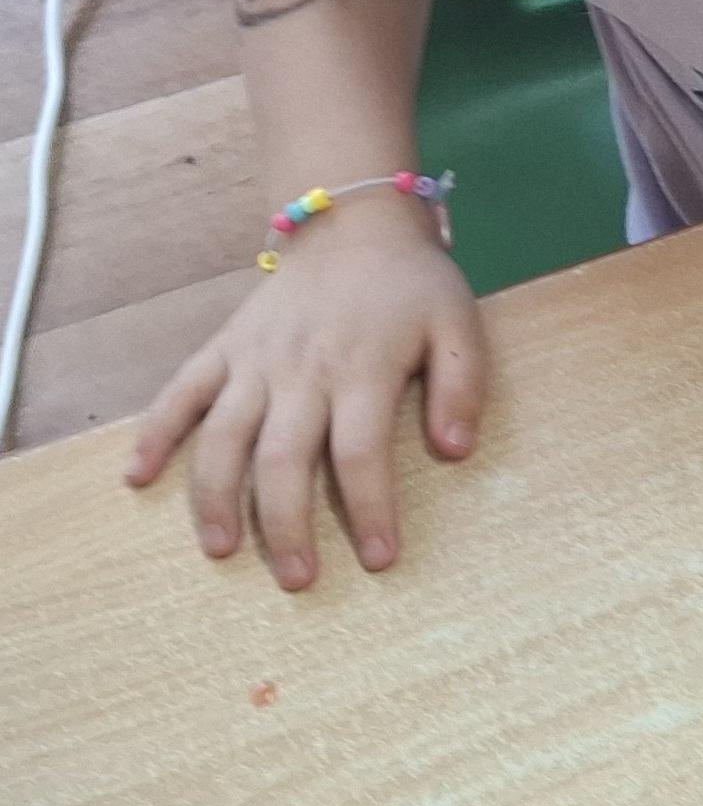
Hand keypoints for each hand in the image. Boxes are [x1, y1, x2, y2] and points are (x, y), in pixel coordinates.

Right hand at [124, 210, 486, 590]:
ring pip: (222, 438)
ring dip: (215, 498)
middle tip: (298, 580)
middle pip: (283, 460)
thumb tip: (455, 451)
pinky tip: (135, 479)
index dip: (370, 510)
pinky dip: (152, 434)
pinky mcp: (222, 349)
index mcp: (362, 370)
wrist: (354, 225)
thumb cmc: (413, 285)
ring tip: (221, 550)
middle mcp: (300, 372)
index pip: (361, 454)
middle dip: (287, 526)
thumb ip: (463, 386)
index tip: (379, 559)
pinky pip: (179, 393)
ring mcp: (253, 362)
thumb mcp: (459, 324)